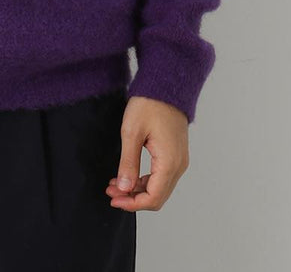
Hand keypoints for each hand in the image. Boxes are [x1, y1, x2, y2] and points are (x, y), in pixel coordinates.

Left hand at [105, 96, 188, 211]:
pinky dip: (145, 180)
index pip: (153, 198)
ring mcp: (179, 160)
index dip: (132, 204)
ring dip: (138, 190)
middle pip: (157, 196)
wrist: (165, 85)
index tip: (114, 199)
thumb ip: (128, 163)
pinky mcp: (175, 154)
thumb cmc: (149, 103)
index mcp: (169, 162)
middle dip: (133, 198)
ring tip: (115, 184)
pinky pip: (162, 176)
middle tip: (111, 192)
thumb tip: (124, 188)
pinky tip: (128, 175)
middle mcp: (178, 165)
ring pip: (159, 187)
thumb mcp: (132, 132)